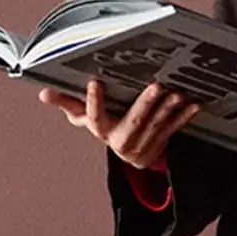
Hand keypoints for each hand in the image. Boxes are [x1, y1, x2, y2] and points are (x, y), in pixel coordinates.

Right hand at [38, 79, 204, 171]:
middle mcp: (121, 141)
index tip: (94, 82)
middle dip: (145, 105)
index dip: (94, 101)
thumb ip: (67, 104)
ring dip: (168, 109)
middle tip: (155, 86)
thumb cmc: (106, 126)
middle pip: (133, 123)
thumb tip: (42, 93)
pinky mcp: (160, 145)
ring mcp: (143, 145)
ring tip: (177, 92)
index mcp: (102, 131)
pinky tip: (194, 104)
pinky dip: (184, 117)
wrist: (130, 153)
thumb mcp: (86, 118)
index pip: (95, 118)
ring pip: (156, 127)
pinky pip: (174, 130)